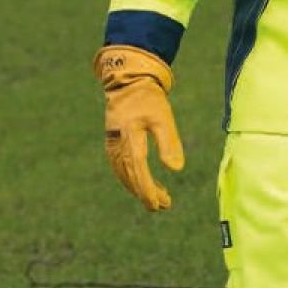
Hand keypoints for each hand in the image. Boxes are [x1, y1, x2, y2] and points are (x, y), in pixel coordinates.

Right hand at [93, 45, 184, 209]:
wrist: (129, 82)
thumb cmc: (149, 99)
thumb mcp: (163, 118)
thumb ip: (169, 143)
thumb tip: (176, 169)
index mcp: (129, 138)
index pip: (138, 171)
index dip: (148, 190)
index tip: (160, 204)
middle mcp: (117, 145)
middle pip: (130, 177)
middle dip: (146, 194)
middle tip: (164, 205)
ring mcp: (112, 145)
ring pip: (124, 175)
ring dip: (139, 189)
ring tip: (159, 199)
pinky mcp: (113, 144)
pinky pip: (120, 168)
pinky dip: (132, 179)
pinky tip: (144, 185)